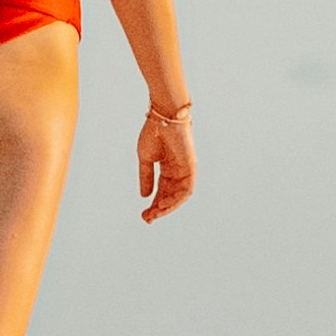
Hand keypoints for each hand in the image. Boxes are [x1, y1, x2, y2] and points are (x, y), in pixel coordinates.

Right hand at [136, 91, 195, 219]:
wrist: (162, 116)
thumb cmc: (153, 132)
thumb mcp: (146, 160)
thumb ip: (146, 177)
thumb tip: (144, 196)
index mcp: (167, 168)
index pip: (162, 192)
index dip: (153, 205)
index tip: (144, 215)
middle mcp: (178, 171)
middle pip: (170, 196)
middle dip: (159, 210)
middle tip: (147, 219)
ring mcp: (185, 169)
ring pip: (179, 196)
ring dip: (167, 207)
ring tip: (154, 214)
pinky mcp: (191, 166)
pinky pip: (186, 188)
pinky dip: (176, 198)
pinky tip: (163, 204)